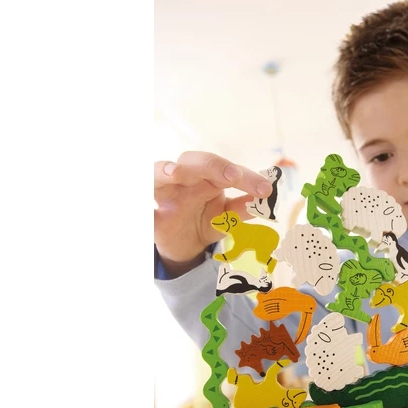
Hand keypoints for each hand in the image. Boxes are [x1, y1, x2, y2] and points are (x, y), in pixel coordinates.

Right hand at [154, 151, 272, 275]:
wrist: (184, 245)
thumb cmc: (206, 222)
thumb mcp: (228, 218)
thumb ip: (244, 208)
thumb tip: (266, 200)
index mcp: (208, 177)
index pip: (228, 171)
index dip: (247, 178)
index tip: (266, 189)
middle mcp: (185, 179)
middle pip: (195, 162)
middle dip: (213, 166)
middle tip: (232, 176)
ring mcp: (164, 193)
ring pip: (158, 174)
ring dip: (165, 171)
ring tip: (173, 173)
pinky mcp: (150, 212)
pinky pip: (142, 205)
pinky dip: (140, 203)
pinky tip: (145, 204)